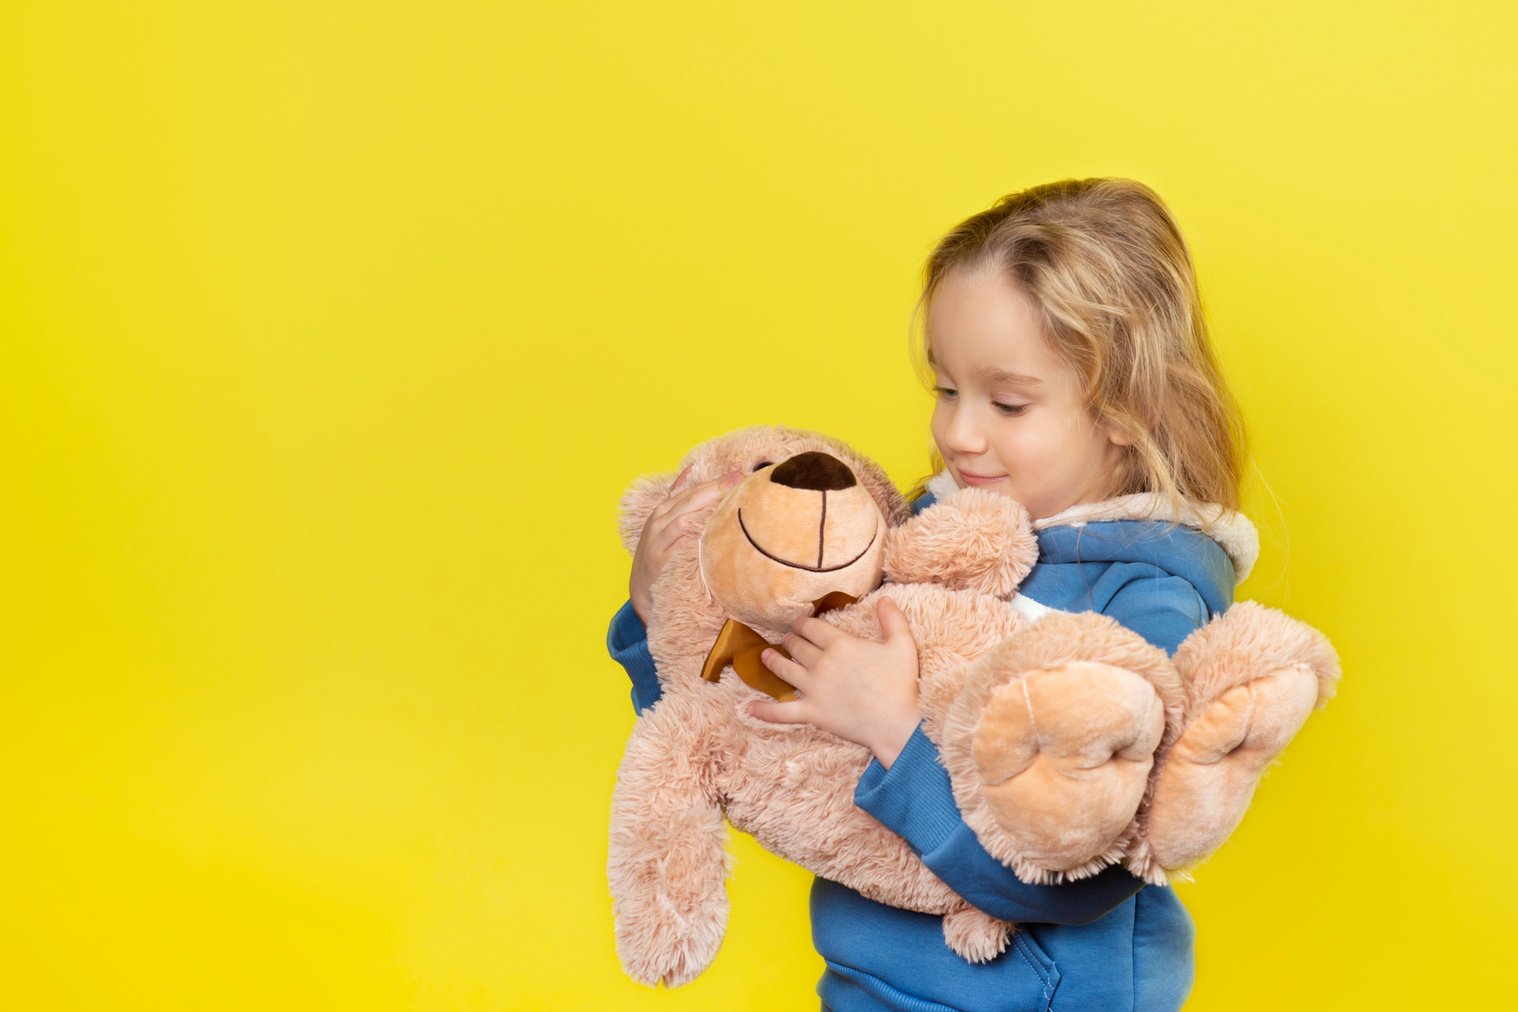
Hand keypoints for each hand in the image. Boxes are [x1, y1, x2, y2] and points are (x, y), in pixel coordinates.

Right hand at [629, 466, 741, 623]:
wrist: (639, 589)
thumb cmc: (658, 552)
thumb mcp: (663, 522)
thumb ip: (677, 495)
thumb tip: (691, 468)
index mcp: (663, 510)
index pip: (692, 491)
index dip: (715, 482)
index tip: (738, 474)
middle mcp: (659, 521)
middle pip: (690, 501)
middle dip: (716, 489)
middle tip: (740, 480)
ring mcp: (657, 540)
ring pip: (684, 519)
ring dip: (707, 510)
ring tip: (731, 502)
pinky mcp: (660, 560)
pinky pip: (679, 544)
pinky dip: (693, 536)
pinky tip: (712, 531)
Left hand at [748, 597, 921, 767]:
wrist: (895, 722)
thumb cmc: (901, 684)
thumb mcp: (902, 645)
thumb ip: (893, 619)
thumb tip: (885, 598)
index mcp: (839, 644)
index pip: (812, 627)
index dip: (802, 623)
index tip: (799, 623)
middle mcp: (820, 663)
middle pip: (796, 646)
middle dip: (790, 640)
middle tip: (786, 638)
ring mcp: (813, 689)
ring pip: (784, 670)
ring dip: (773, 662)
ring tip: (765, 656)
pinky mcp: (812, 713)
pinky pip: (782, 712)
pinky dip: (764, 711)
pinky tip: (750, 708)